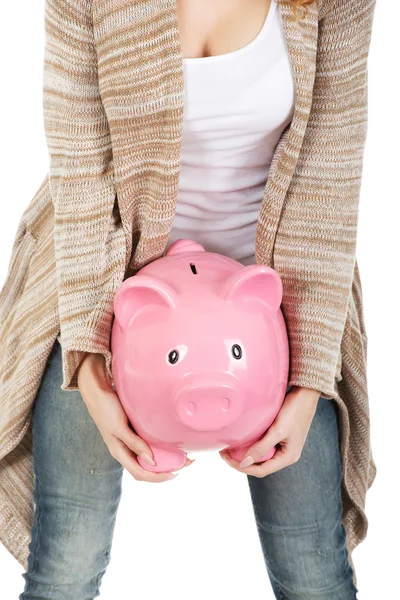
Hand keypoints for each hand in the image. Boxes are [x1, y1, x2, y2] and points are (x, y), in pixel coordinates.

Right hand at [77, 352, 193, 481]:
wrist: (97, 391)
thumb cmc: (105, 409)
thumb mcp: (119, 427)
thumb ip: (134, 443)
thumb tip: (152, 461)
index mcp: (119, 453)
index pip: (140, 473)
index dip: (158, 477)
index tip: (175, 473)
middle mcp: (125, 450)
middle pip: (147, 468)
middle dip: (166, 469)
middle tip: (186, 463)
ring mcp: (129, 441)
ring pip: (148, 457)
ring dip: (165, 458)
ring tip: (182, 454)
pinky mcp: (133, 431)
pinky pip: (148, 444)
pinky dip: (160, 446)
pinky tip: (170, 442)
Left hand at [219, 386, 319, 477]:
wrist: (305, 393)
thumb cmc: (294, 411)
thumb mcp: (277, 430)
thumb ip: (261, 448)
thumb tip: (244, 463)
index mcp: (288, 457)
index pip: (261, 470)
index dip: (242, 467)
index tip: (226, 458)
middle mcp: (285, 454)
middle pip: (259, 465)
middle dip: (241, 461)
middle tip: (224, 452)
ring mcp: (283, 445)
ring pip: (260, 455)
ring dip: (245, 453)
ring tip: (229, 447)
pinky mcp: (279, 436)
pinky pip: (262, 445)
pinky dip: (251, 444)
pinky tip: (241, 438)